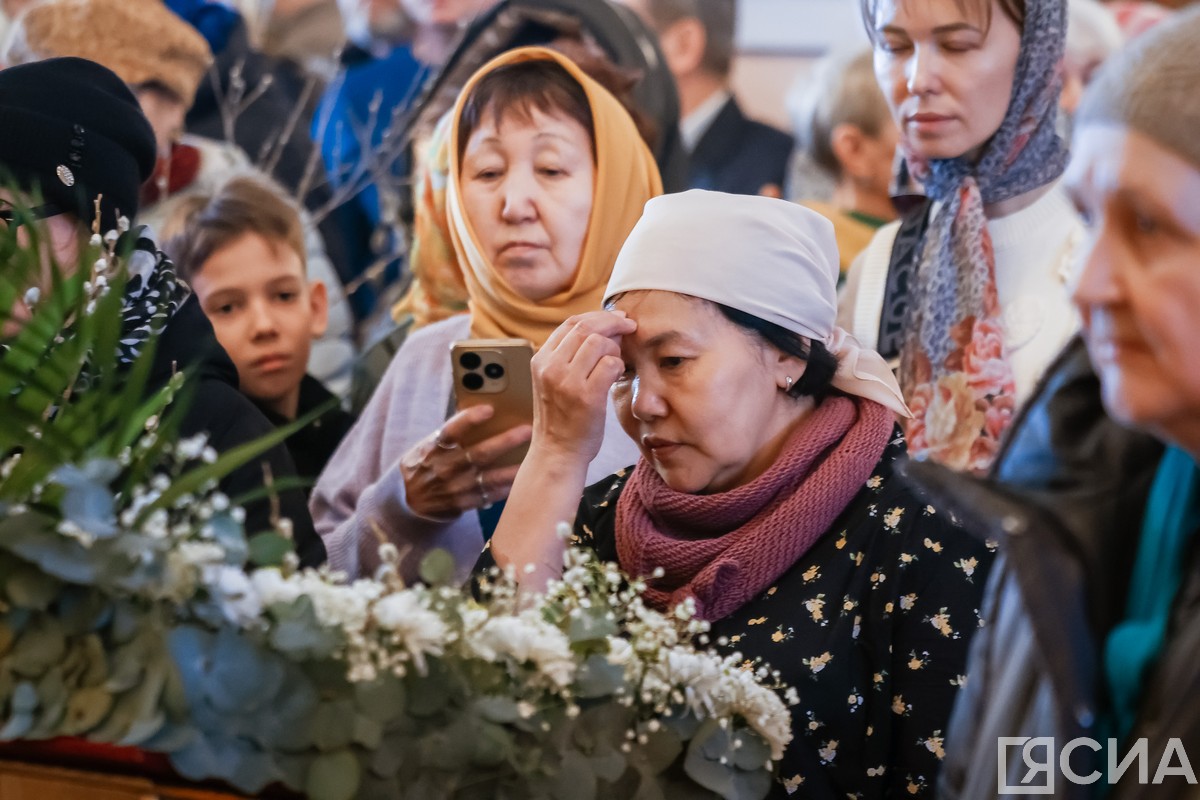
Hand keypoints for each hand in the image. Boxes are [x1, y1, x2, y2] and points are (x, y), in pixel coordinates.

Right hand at [400, 405, 530, 517]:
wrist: (407, 502)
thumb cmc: (425, 464)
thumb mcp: (426, 445)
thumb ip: (449, 432)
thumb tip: (481, 408)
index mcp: (432, 449)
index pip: (450, 431)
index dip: (468, 420)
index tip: (489, 409)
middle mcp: (443, 468)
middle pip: (477, 454)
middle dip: (505, 441)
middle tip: (528, 429)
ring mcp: (453, 489)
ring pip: (488, 478)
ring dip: (513, 468)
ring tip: (534, 457)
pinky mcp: (462, 504)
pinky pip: (489, 496)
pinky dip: (506, 488)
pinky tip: (523, 478)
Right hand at [531, 310, 635, 463]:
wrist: (557, 453)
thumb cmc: (562, 418)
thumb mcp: (554, 382)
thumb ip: (569, 356)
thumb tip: (603, 327)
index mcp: (541, 360)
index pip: (571, 323)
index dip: (598, 316)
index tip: (616, 318)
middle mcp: (550, 367)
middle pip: (586, 327)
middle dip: (613, 322)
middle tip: (629, 327)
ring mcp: (567, 382)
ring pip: (599, 342)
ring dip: (616, 347)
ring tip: (617, 362)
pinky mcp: (586, 397)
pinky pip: (610, 364)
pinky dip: (619, 365)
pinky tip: (618, 375)